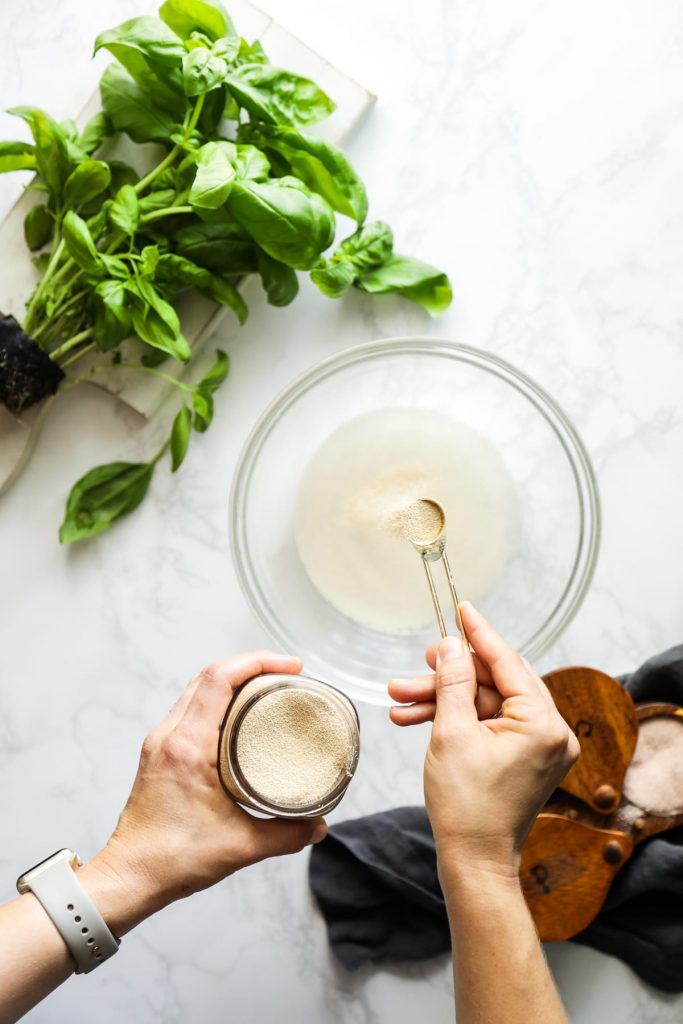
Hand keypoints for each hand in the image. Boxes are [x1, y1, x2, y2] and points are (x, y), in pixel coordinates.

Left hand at [86, 651, 326, 922]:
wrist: (129, 877)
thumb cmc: (173, 859)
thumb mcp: (241, 847)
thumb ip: (286, 834)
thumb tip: (319, 825)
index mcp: (187, 747)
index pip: (219, 679)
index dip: (257, 662)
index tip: (291, 667)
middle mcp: (169, 735)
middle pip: (209, 675)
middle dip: (251, 665)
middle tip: (287, 674)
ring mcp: (160, 742)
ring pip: (197, 689)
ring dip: (233, 680)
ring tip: (268, 688)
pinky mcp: (159, 753)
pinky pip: (190, 709)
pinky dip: (218, 700)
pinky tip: (240, 716)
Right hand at [388, 602, 578, 879]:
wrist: (473, 860)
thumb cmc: (466, 806)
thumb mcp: (451, 733)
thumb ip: (453, 681)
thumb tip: (450, 645)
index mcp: (542, 724)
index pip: (507, 662)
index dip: (478, 634)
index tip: (462, 608)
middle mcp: (551, 732)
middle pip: (493, 683)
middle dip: (447, 676)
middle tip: (416, 666)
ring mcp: (540, 746)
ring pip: (486, 703)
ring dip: (444, 700)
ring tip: (400, 701)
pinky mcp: (526, 757)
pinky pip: (489, 723)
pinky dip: (457, 720)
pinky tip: (416, 719)